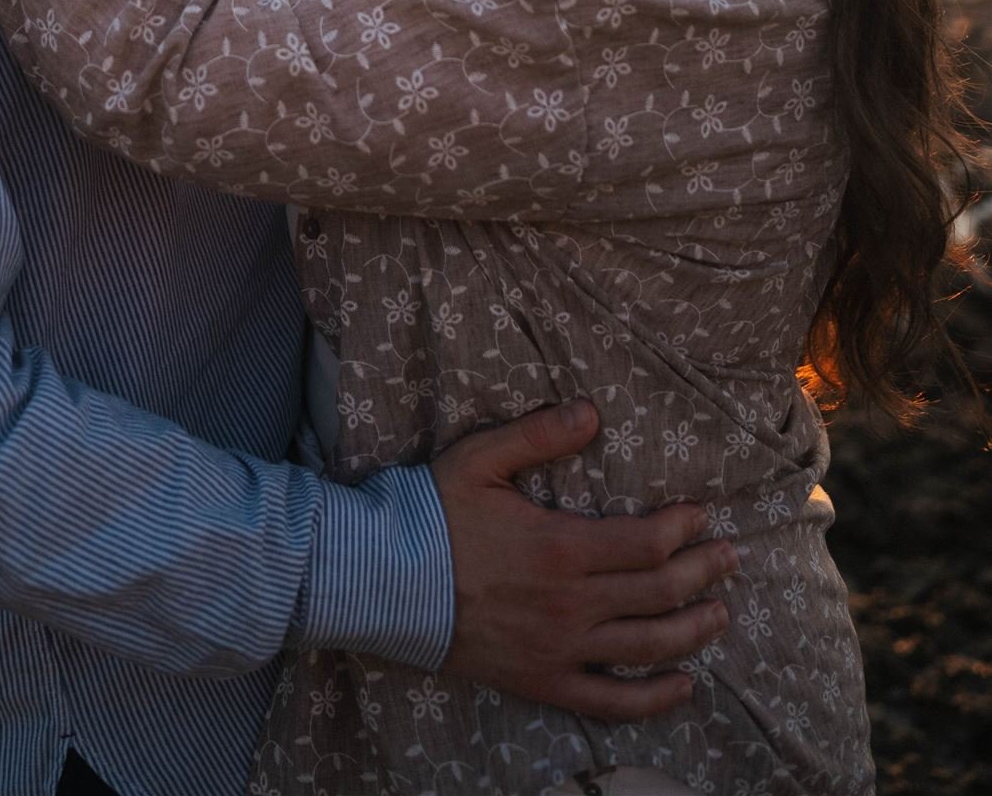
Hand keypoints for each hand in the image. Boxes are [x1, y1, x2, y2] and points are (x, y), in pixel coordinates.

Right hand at [432, 400, 734, 717]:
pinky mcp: (542, 682)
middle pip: (659, 592)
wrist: (384, 582)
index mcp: (561, 547)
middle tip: (731, 557)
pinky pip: (610, 702)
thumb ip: (538, 435)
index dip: (684, 530)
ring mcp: (560, 649)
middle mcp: (571, 604)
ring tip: (722, 611)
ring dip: (694, 629)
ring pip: (647, 646)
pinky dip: (654, 700)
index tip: (701, 516)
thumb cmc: (432, 514)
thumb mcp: (481, 459)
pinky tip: (683, 686)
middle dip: (704, 572)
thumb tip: (591, 412)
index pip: (647, 542)